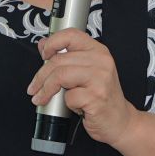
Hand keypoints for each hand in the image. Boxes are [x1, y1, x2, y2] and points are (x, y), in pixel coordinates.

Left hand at [28, 29, 138, 147]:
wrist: (120, 120)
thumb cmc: (101, 97)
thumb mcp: (85, 72)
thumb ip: (65, 58)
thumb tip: (43, 45)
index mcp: (99, 51)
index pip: (71, 35)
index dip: (52, 43)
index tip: (43, 55)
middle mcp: (102, 61)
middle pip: (59, 60)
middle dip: (40, 77)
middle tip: (34, 88)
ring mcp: (101, 79)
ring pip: (60, 76)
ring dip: (46, 90)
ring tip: (41, 98)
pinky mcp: (97, 97)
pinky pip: (69, 97)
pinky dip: (67, 104)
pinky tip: (75, 106)